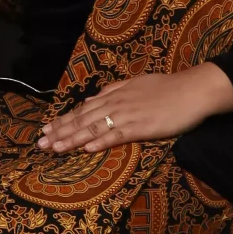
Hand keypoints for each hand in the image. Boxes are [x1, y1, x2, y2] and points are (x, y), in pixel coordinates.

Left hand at [37, 63, 232, 154]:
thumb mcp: (136, 84)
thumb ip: (113, 91)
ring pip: (93, 128)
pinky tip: (86, 149)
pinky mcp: (140, 127)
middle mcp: (116, 104)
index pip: (83, 109)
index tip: (47, 128)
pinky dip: (100, 142)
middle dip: (60, 131)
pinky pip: (116, 135)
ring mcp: (127, 116)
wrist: (192, 89)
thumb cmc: (167, 88)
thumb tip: (93, 99)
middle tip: (40, 143)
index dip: (64, 119)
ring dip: (72, 139)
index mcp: (115, 94)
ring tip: (54, 148)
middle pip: (82, 119)